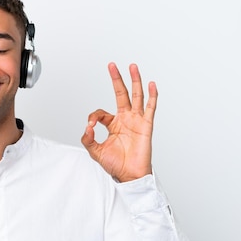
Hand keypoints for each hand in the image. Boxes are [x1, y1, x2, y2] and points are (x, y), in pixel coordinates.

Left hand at [81, 63, 156, 181]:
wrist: (129, 175)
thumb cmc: (116, 164)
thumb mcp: (95, 152)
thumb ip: (88, 139)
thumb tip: (88, 128)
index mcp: (113, 124)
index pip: (101, 113)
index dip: (93, 117)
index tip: (90, 128)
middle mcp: (125, 119)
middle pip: (121, 94)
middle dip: (116, 79)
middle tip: (112, 65)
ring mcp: (136, 120)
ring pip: (136, 96)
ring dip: (134, 81)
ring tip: (132, 66)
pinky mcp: (146, 125)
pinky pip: (150, 108)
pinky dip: (152, 96)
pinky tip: (151, 84)